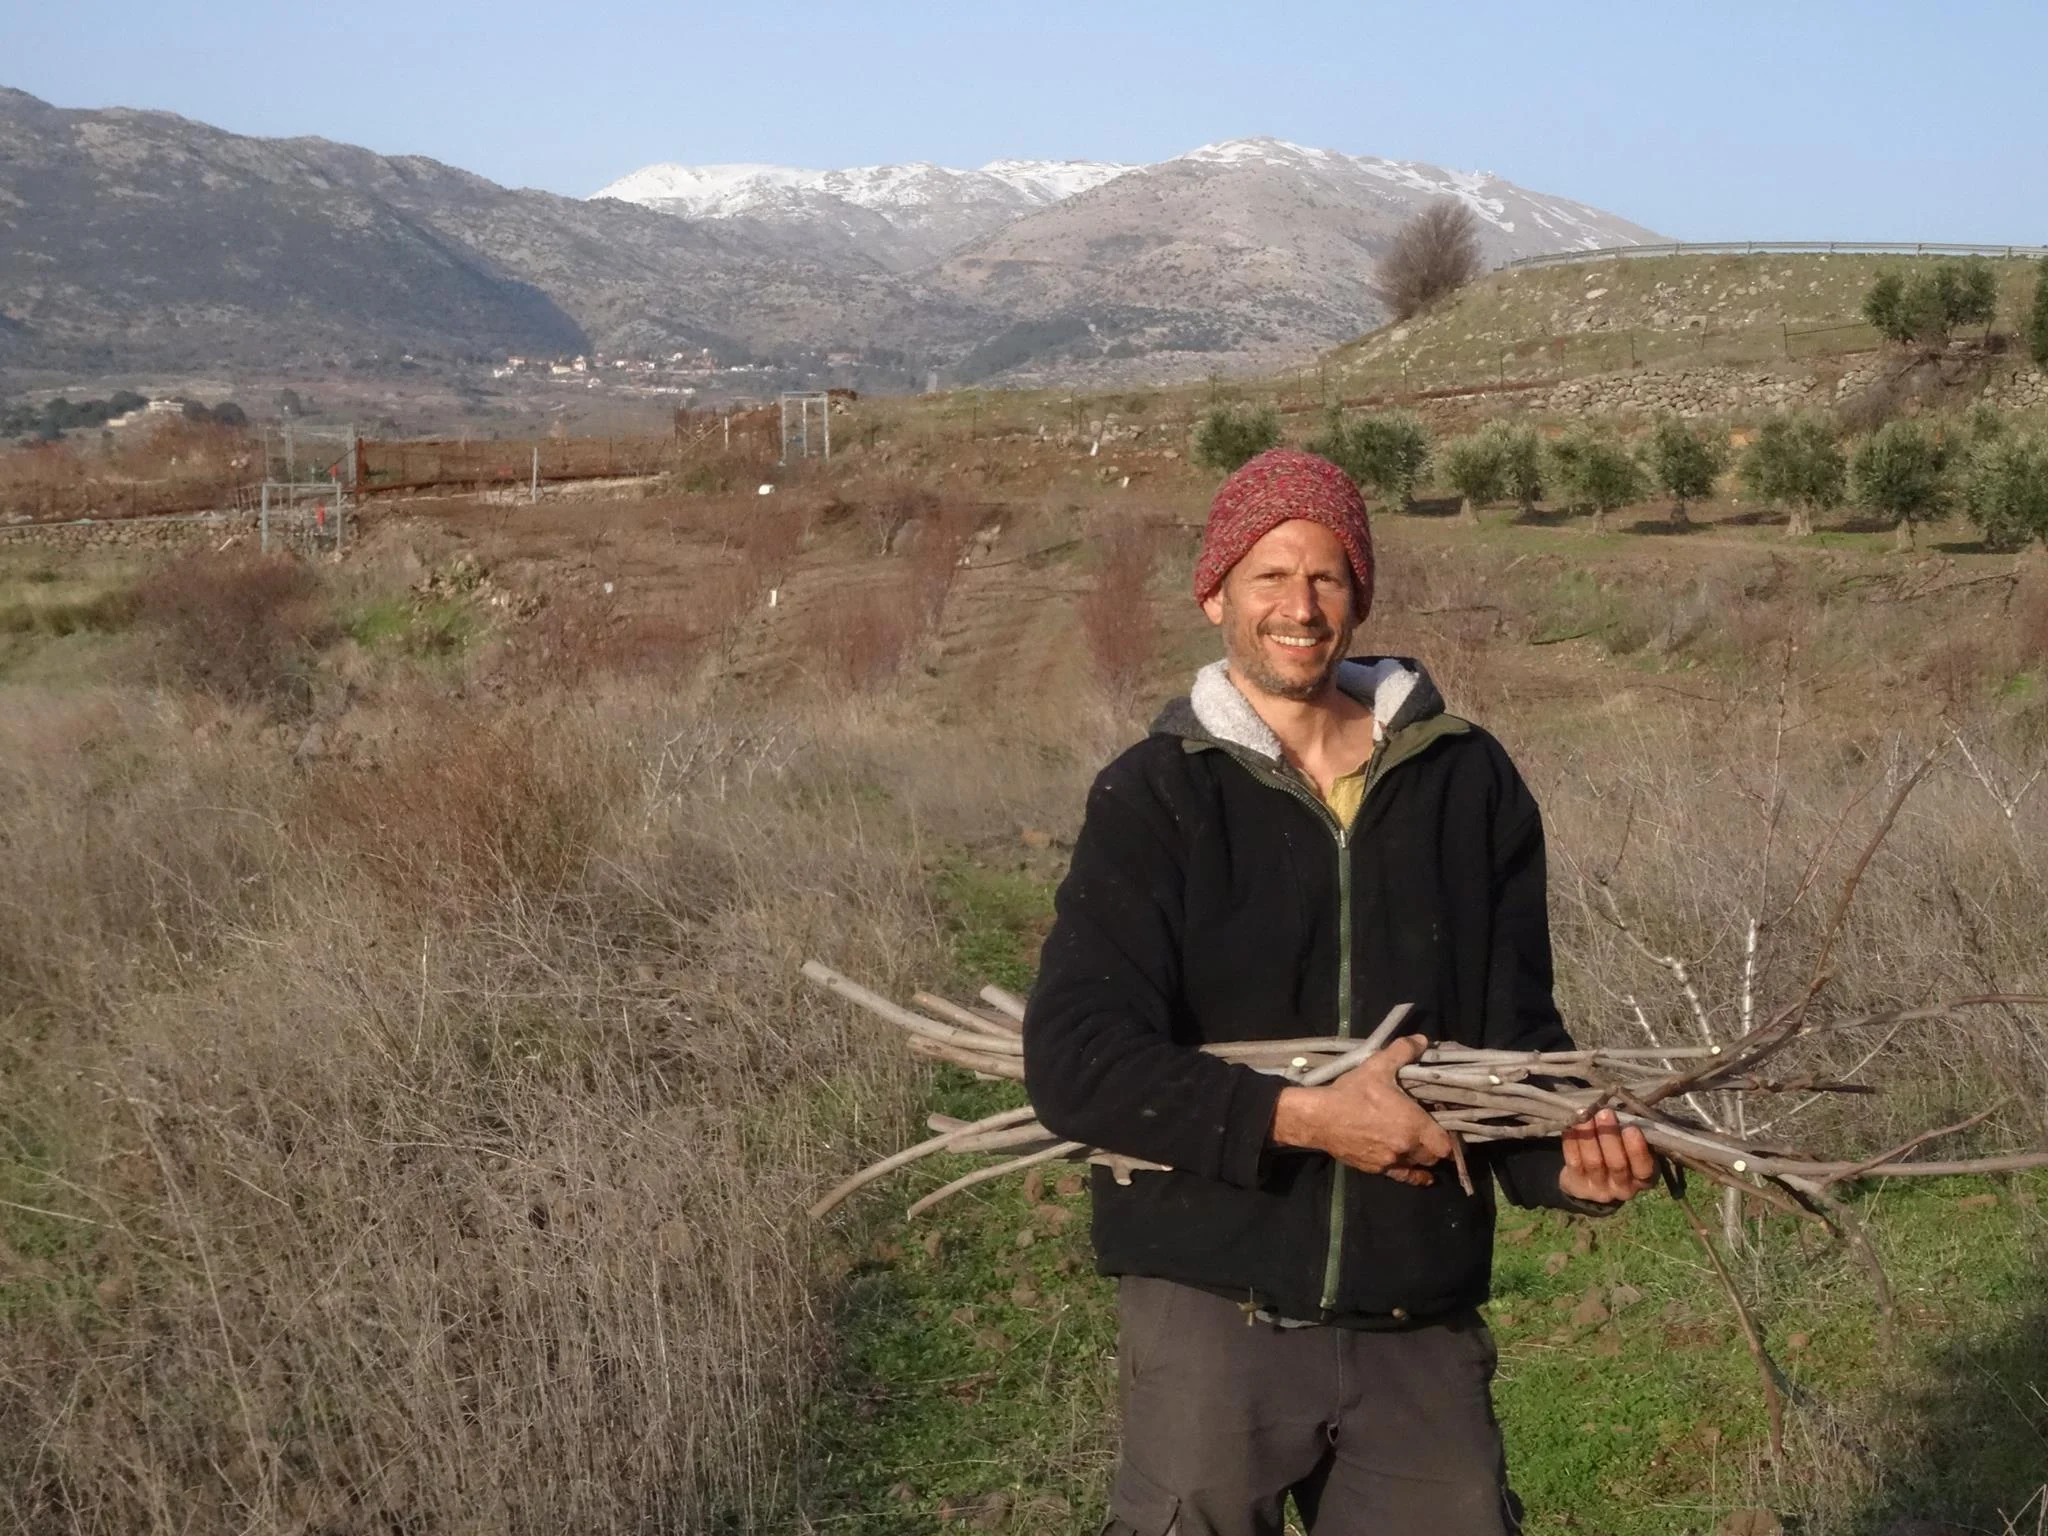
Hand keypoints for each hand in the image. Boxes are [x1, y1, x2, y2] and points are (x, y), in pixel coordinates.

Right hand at [1270, 1035, 1454, 1186]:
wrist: (1319, 1118)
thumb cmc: (1351, 1093)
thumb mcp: (1377, 1066)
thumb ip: (1403, 1051)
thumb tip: (1422, 1040)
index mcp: (1413, 1125)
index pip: (1446, 1144)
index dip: (1450, 1137)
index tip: (1447, 1125)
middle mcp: (1406, 1148)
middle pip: (1434, 1156)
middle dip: (1435, 1145)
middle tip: (1431, 1130)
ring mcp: (1391, 1161)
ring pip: (1418, 1165)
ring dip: (1422, 1156)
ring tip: (1421, 1144)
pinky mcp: (1377, 1169)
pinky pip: (1403, 1177)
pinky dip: (1414, 1175)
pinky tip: (1420, 1174)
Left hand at [1558, 1108, 1657, 1204]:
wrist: (1594, 1180)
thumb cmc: (1621, 1154)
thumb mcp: (1634, 1148)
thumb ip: (1633, 1135)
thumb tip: (1624, 1114)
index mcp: (1642, 1178)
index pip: (1643, 1168)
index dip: (1637, 1149)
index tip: (1631, 1128)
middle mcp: (1622, 1187)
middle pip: (1616, 1164)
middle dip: (1610, 1136)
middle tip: (1605, 1113)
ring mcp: (1598, 1187)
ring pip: (1593, 1161)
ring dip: (1589, 1135)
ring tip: (1587, 1115)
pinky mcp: (1577, 1183)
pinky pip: (1573, 1160)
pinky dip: (1572, 1140)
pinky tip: (1572, 1124)